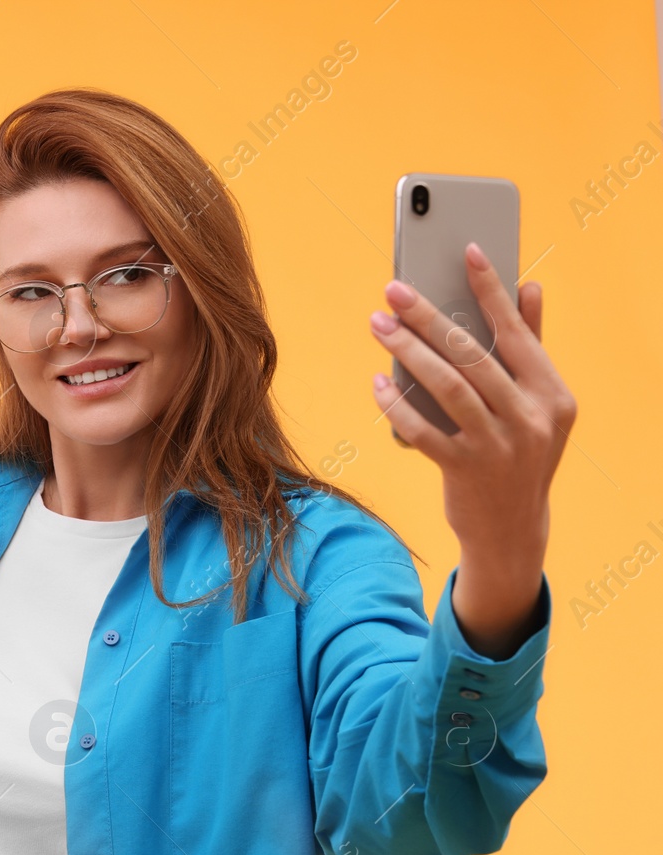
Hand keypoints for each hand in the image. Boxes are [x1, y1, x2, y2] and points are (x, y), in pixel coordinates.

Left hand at [368, 242, 576, 656]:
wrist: (511, 530)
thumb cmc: (517, 454)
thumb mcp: (537, 406)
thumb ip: (530, 348)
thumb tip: (529, 286)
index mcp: (552, 394)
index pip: (516, 332)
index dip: (491, 290)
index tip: (467, 250)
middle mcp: (531, 418)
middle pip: (472, 355)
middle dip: (428, 317)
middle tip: (394, 290)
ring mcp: (499, 447)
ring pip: (447, 387)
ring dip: (407, 351)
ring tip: (378, 325)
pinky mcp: (465, 471)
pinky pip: (422, 430)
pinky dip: (396, 405)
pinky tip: (376, 383)